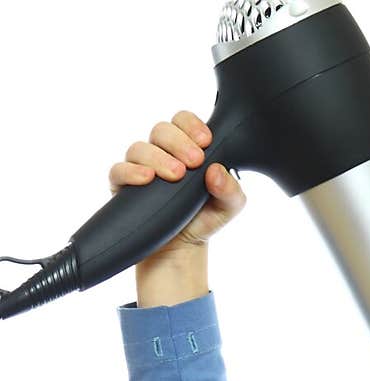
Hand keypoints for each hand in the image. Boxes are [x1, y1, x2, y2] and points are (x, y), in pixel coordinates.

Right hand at [109, 110, 246, 261]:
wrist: (181, 249)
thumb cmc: (203, 219)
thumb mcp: (227, 207)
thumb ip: (230, 189)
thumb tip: (216, 172)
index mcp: (186, 147)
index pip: (183, 121)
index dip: (192, 125)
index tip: (206, 142)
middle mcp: (161, 152)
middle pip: (161, 129)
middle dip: (179, 142)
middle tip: (194, 161)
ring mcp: (140, 166)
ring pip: (140, 148)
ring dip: (158, 158)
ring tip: (176, 175)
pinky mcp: (123, 186)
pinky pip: (119, 170)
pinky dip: (131, 172)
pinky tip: (147, 179)